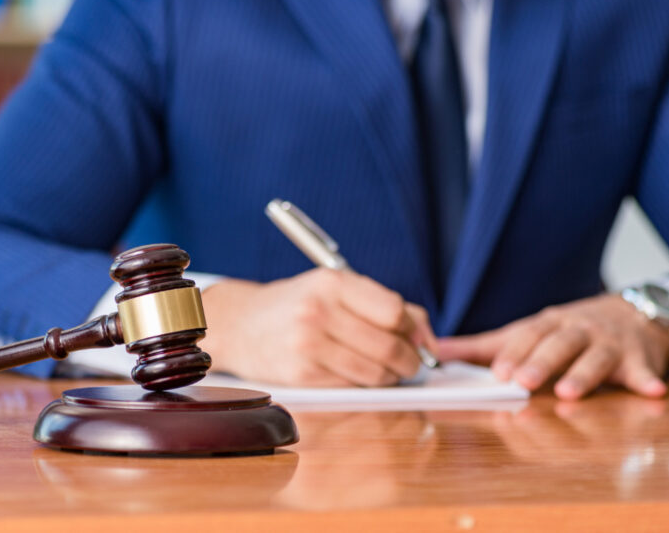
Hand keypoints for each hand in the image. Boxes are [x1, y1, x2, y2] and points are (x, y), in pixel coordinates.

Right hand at [200, 268, 437, 386]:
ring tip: (389, 371)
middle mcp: (318, 312)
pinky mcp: (301, 375)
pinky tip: (361, 375)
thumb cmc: (297, 305)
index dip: (414, 329)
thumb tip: (427, 339)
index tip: (418, 339)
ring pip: (375, 372)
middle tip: (413, 364)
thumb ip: (383, 305)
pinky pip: (353, 386)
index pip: (393, 311)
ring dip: (392, 377)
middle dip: (411, 360)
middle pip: (389, 345)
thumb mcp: (334, 289)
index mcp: (331, 283)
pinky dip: (366, 385)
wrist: (241, 325)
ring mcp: (308, 345)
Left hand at [438, 294, 668, 399]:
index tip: (497, 374)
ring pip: (595, 357)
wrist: (632, 313)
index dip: (512, 354)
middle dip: (540, 362)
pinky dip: (647, 380)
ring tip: (569, 392)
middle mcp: (577, 329)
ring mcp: (610, 343)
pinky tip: (651, 390)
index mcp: (547, 324)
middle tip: (523, 383)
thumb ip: (482, 347)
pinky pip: (644, 371)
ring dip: (584, 374)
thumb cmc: (567, 330)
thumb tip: (437, 353)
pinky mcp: (640, 359)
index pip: (527, 336)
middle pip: (558, 344)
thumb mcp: (526, 332)